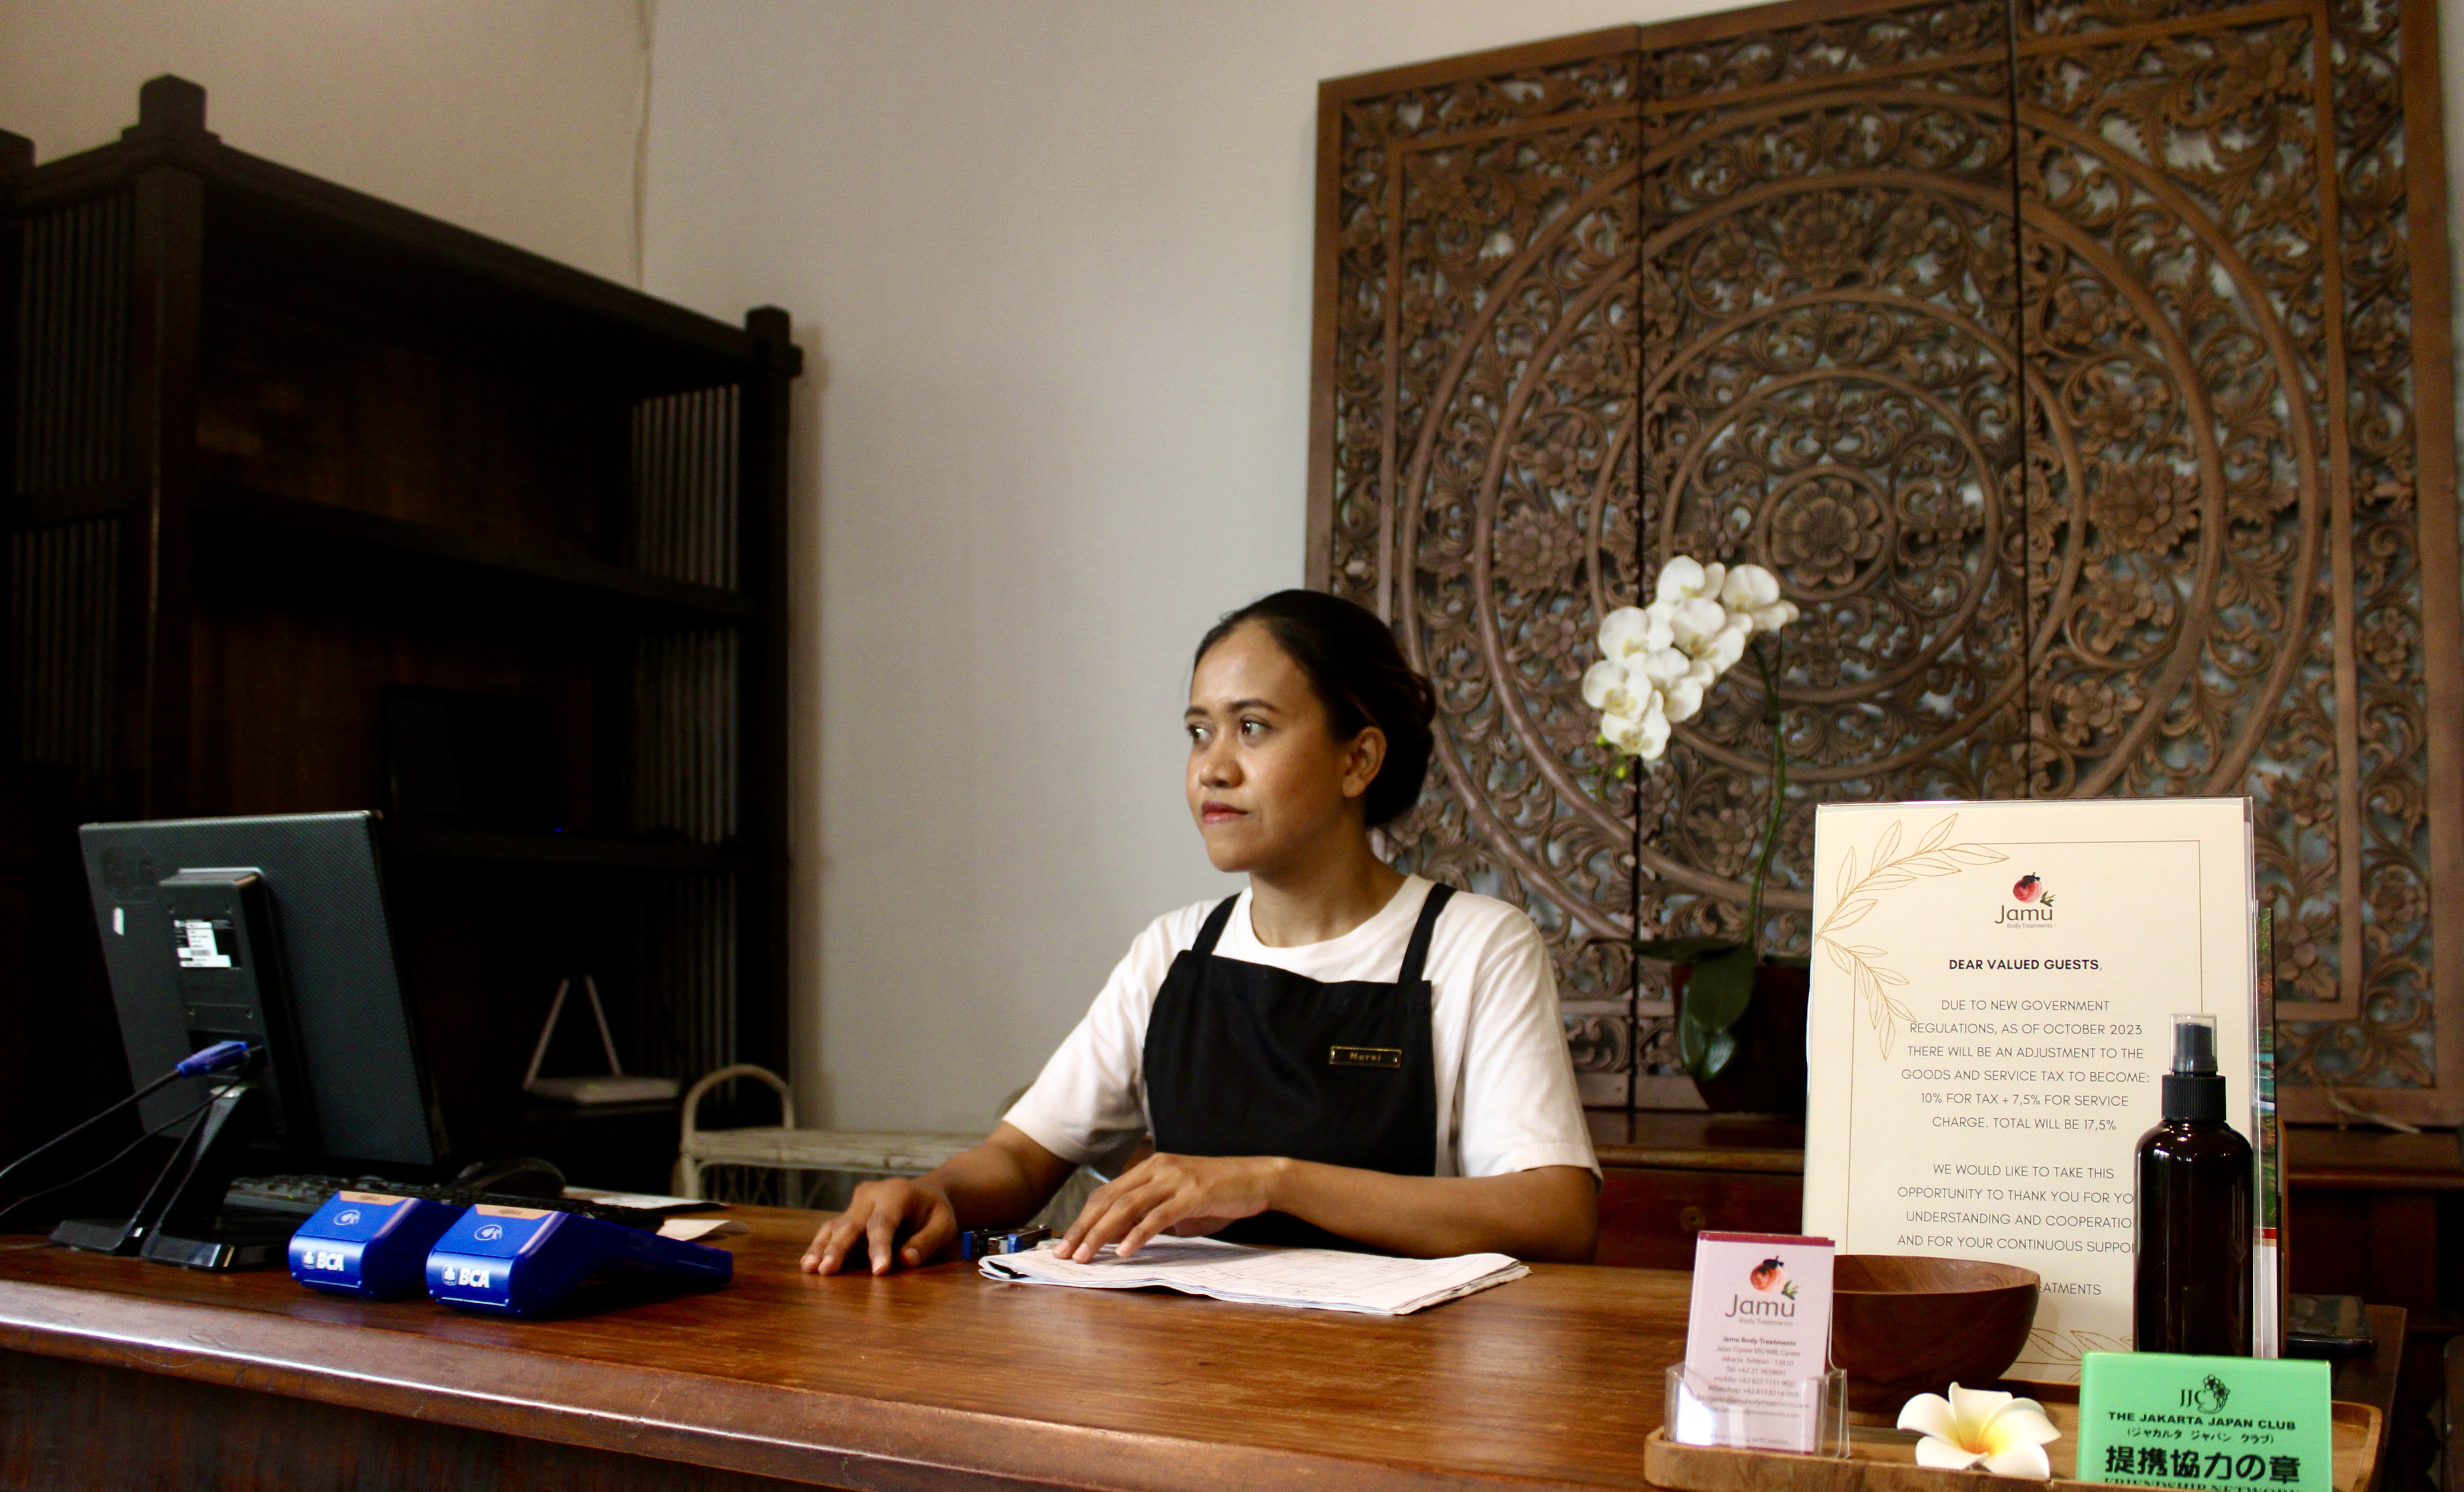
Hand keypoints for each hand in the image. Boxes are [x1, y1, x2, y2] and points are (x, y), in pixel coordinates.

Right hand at [800, 1177, 956, 1274]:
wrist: (924, 1194)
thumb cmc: (935, 1213)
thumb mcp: (944, 1224)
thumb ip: (927, 1241)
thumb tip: (906, 1261)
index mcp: (897, 1193)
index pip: (884, 1223)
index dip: (880, 1247)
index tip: (879, 1271)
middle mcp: (871, 1194)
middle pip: (852, 1224)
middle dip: (839, 1248)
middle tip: (827, 1271)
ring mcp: (856, 1204)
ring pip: (835, 1226)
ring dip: (821, 1248)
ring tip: (809, 1269)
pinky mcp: (847, 1214)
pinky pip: (830, 1229)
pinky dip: (819, 1246)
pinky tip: (808, 1264)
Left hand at [1057, 1152, 1283, 1261]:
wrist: (1258, 1178)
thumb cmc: (1219, 1194)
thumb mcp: (1179, 1204)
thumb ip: (1151, 1216)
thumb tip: (1122, 1238)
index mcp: (1151, 1168)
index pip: (1106, 1194)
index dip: (1083, 1218)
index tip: (1067, 1242)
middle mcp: (1157, 1169)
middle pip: (1109, 1200)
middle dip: (1084, 1228)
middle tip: (1065, 1254)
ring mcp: (1174, 1179)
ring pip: (1127, 1207)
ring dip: (1102, 1233)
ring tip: (1086, 1256)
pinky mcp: (1193, 1193)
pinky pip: (1159, 1216)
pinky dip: (1139, 1234)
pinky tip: (1125, 1251)